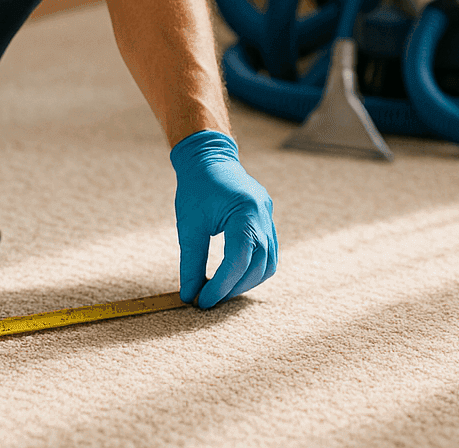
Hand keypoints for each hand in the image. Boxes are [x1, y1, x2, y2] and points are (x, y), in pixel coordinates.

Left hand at [170, 129, 277, 307]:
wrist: (209, 157)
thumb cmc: (196, 188)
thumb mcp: (189, 225)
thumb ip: (191, 262)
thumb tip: (190, 295)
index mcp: (244, 211)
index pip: (238, 259)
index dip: (221, 285)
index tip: (203, 301)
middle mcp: (263, 215)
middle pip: (259, 265)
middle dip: (235, 287)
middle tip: (211, 299)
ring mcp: (269, 217)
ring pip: (269, 262)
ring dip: (247, 281)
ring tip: (222, 290)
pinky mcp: (267, 220)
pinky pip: (268, 251)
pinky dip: (253, 268)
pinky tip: (234, 274)